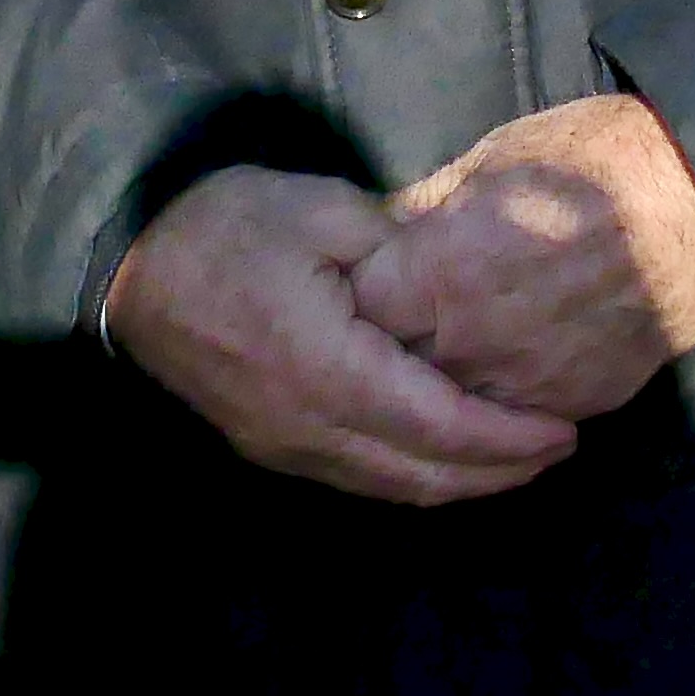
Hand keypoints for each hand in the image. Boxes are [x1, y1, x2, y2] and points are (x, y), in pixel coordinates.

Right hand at [99, 166, 577, 506]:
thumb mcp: (320, 206)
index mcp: (330, 369)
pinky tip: (444, 454)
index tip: (566, 429)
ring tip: (516, 458)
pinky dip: (415, 475)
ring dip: (460, 482)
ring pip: (392, 488)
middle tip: (559, 449)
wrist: (128, 269)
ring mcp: (286, 447)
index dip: (508, 438)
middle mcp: (311, 428)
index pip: (440, 426)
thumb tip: (454, 281)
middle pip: (424, 476)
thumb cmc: (223, 227)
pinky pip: (359, 480)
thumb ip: (398, 246)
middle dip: (500, 472)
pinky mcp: (270, 446)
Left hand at [348, 91, 694, 424]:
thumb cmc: (585, 160)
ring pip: (452, 407)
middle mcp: (474, 343)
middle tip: (399, 318)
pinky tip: (501, 366)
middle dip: (392, 342)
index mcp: (442, 273)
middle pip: (398, 366)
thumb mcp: (486, 164)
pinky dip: (500, 398)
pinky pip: (513, 418)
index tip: (364, 280)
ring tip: (448, 346)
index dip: (361, 293)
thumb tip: (382, 236)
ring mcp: (525, 385)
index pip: (362, 309)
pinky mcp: (573, 404)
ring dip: (443, 380)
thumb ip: (424, 211)